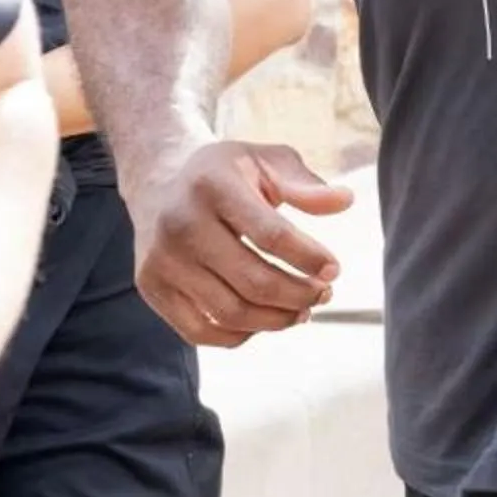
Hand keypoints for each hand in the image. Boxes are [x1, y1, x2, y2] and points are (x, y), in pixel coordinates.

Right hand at [123, 139, 353, 346]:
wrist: (160, 181)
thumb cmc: (227, 174)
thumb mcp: (266, 161)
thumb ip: (304, 183)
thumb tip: (345, 201)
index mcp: (213, 185)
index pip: (271, 234)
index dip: (309, 258)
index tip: (334, 269)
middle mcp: (181, 224)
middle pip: (253, 281)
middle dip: (300, 294)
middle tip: (324, 293)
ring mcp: (161, 260)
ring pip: (230, 312)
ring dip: (277, 320)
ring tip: (303, 310)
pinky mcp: (151, 287)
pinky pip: (200, 331)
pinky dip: (240, 335)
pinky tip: (266, 320)